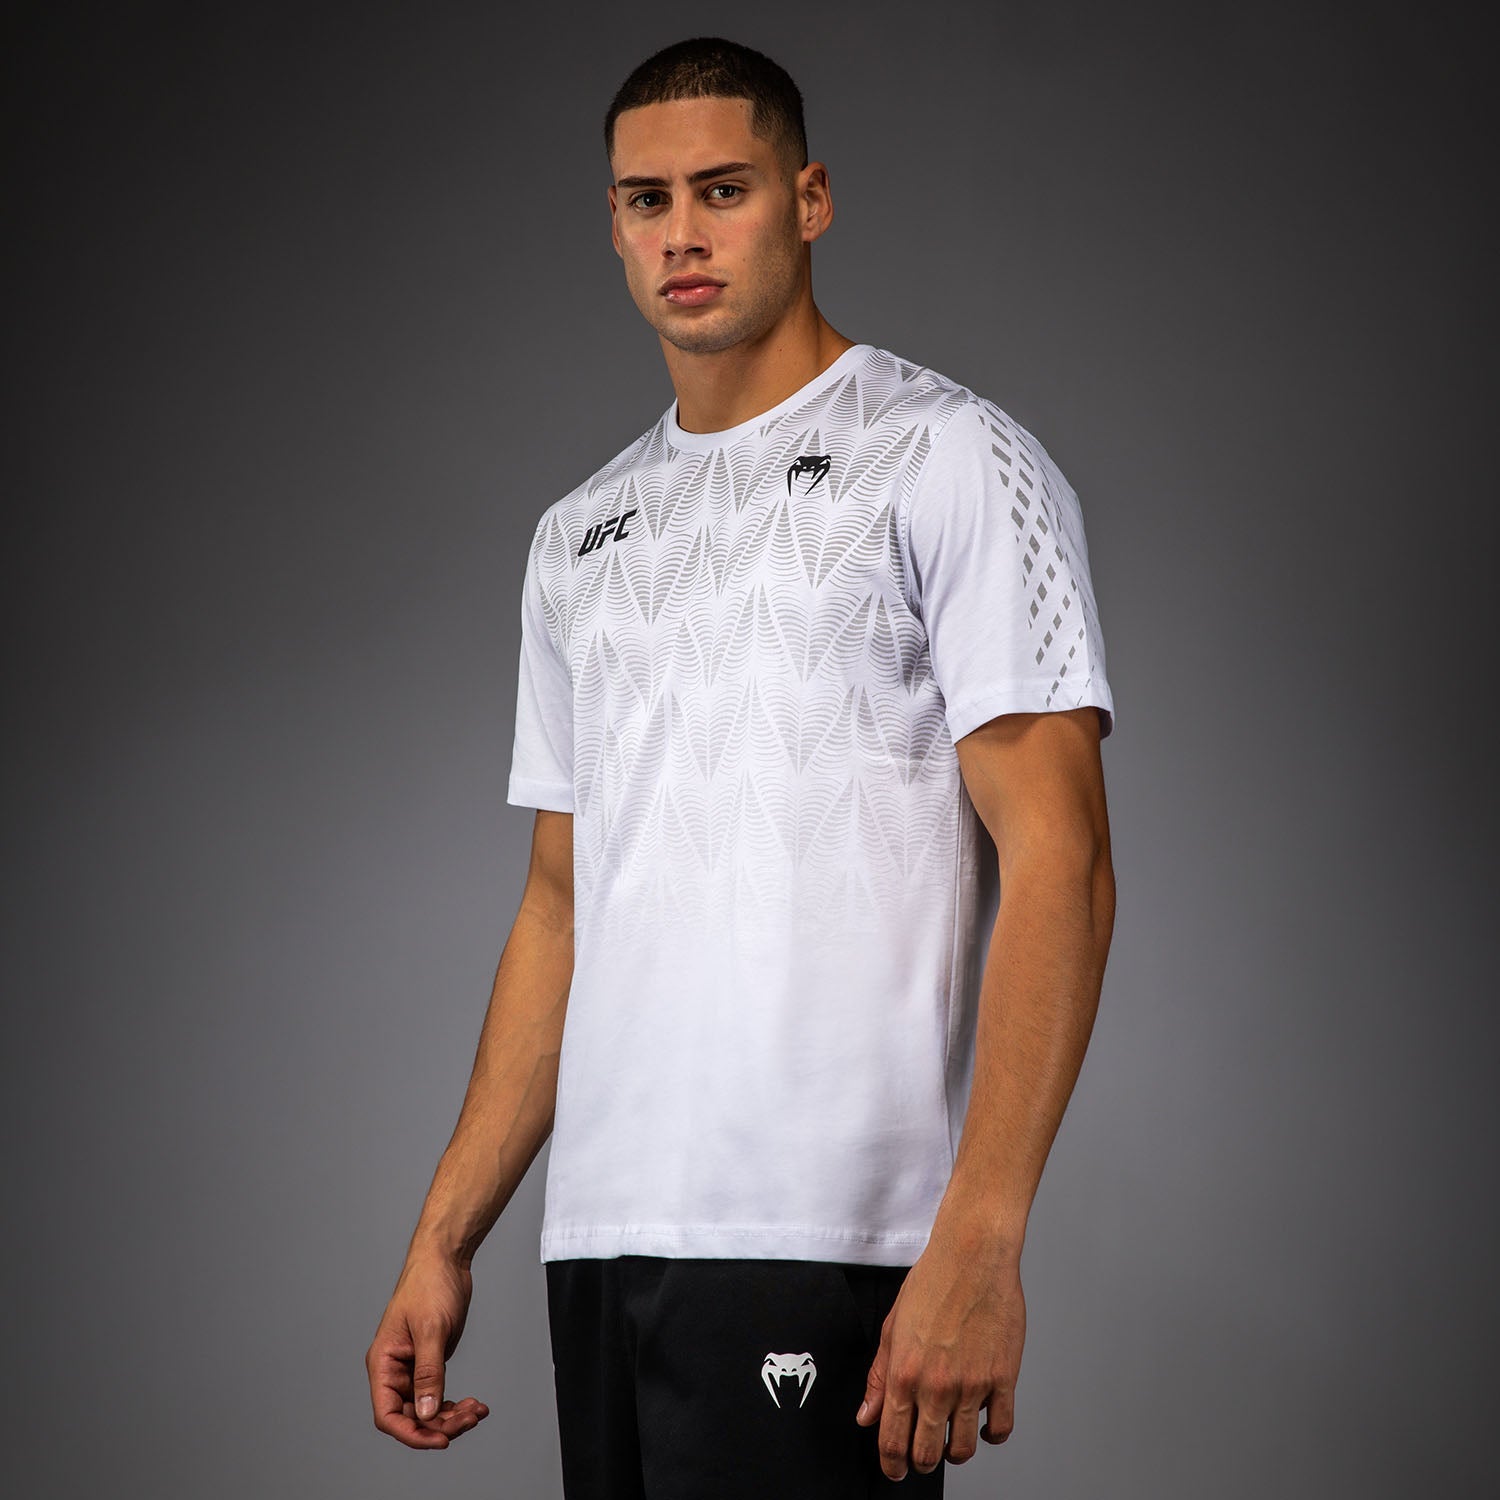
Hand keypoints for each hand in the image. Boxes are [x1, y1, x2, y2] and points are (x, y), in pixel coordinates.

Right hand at [366, 1252, 489, 1449]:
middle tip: (471, 1420)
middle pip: (411, 1416)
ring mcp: (413, 1368)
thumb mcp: (431, 1330)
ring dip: (452, 1416)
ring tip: (478, 1411)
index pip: (387, 1414)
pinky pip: (439, 1395)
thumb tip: (426, 1413)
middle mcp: (395, 1370)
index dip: (411, 1433)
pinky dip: (456, 1404)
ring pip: (427, 1409)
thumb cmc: (429, 1285)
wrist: (445, 1260)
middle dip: (440, 1424)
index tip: (440, 1440)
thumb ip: (428, 1373)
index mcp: (383, 1363)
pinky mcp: (431, 1363)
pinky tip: (476, 1405)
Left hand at [854, 1230, 1025, 1478]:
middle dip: (920, 1462)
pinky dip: (991, 1436)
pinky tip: (984, 1426)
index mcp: (905, 1373)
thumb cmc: (933, 1282)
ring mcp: (972, 1385)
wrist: (972, 1256)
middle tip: (921, 1456)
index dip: (891, 1465)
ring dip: (954, 1452)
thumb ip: (879, 1376)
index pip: (892, 1441)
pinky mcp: (1003, 1378)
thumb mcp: (893, 1327)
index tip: (894, 1470)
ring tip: (951, 1441)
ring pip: (963, 1449)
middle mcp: (937, 1385)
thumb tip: (867, 1415)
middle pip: (926, 1454)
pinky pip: (1000, 1428)